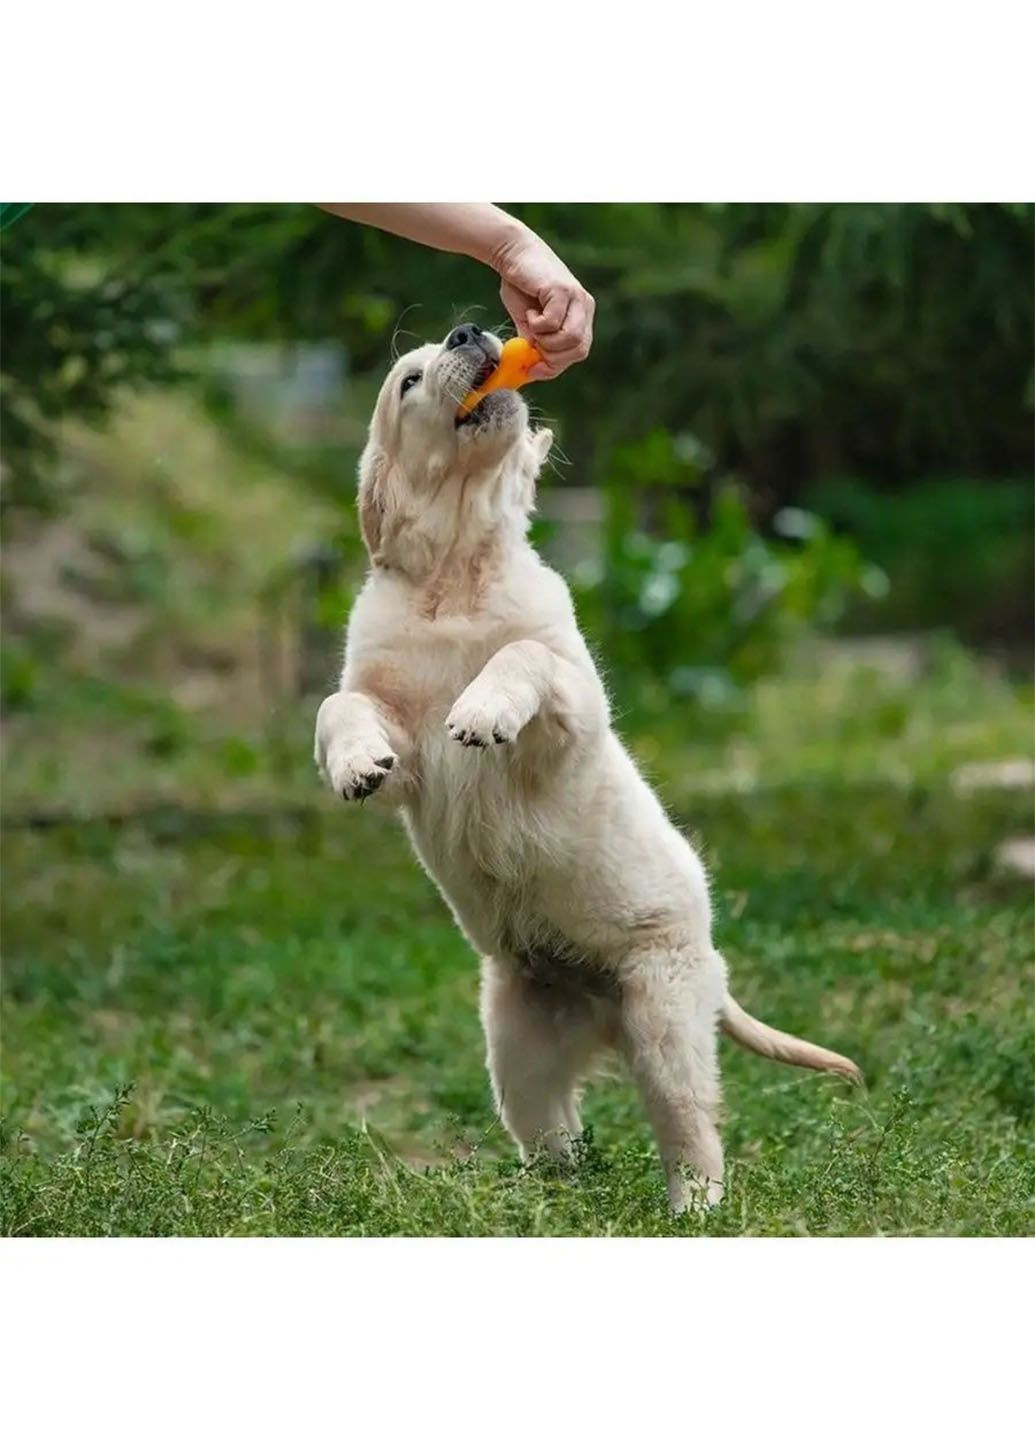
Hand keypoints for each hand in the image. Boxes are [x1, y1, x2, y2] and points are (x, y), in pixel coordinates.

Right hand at [493, 227, 594, 380]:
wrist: (513, 253)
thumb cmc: (520, 286)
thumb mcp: (529, 323)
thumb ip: (536, 344)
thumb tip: (533, 370)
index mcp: (582, 316)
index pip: (579, 351)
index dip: (557, 366)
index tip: (534, 370)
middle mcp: (584, 306)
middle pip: (579, 350)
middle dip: (552, 357)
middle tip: (531, 347)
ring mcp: (577, 297)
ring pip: (570, 339)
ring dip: (544, 340)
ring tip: (531, 325)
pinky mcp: (563, 290)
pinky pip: (554, 323)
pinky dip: (537, 325)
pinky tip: (530, 312)